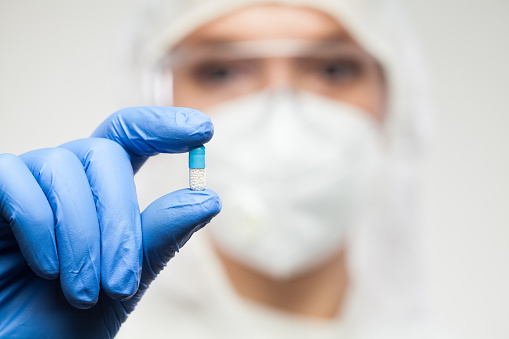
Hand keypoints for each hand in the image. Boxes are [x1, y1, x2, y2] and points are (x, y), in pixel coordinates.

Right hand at [0, 106, 220, 337]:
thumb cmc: (63, 321)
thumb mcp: (122, 282)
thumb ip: (158, 239)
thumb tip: (209, 199)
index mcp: (100, 192)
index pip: (131, 137)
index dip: (164, 126)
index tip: (203, 129)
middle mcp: (65, 178)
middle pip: (105, 153)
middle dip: (120, 220)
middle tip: (120, 283)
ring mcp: (24, 182)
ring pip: (63, 166)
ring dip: (81, 234)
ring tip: (83, 292)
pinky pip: (12, 177)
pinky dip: (37, 221)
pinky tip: (47, 267)